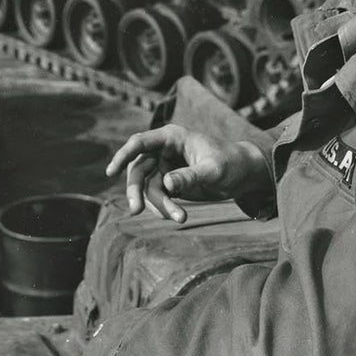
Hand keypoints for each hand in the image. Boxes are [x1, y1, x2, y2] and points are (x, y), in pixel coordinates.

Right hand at [105, 125, 268, 223]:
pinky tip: (178, 216)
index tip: (110, 172)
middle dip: (136, 191)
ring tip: (180, 218)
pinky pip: (159, 197)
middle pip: (138, 170)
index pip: (140, 143)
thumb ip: (190, 176)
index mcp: (172, 137)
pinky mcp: (171, 184)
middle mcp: (164, 151)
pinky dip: (164, 208)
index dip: (123, 155)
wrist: (245, 175)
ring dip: (159, 205)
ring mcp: (166, 167)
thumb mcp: (213, 170)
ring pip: (148, 188)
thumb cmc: (231, 164)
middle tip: (136, 211)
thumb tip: (167, 184)